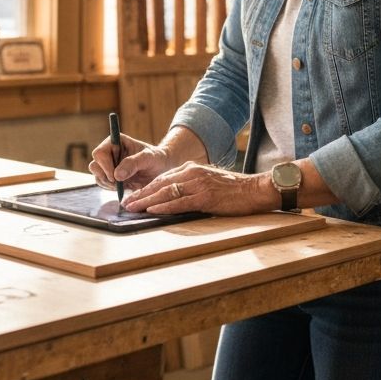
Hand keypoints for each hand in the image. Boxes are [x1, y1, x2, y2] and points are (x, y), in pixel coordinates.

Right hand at [89, 133, 172, 193]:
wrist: (161, 168)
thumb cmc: (157, 158)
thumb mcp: (149, 158)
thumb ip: (134, 163)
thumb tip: (116, 175)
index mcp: (116, 141)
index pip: (100, 152)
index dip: (104, 165)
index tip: (115, 176)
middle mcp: (109, 152)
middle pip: (95, 165)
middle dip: (105, 176)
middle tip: (119, 183)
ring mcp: (108, 164)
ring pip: (97, 175)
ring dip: (108, 183)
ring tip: (125, 184)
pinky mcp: (110, 176)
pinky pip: (102, 183)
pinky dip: (110, 188)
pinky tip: (123, 187)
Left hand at [122, 164, 274, 215]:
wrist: (254, 189)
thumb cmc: (233, 189)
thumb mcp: (208, 181)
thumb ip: (191, 185)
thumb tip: (173, 197)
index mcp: (192, 168)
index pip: (163, 177)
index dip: (147, 188)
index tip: (134, 196)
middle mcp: (192, 173)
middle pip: (160, 183)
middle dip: (141, 194)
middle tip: (126, 203)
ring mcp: (198, 184)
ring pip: (166, 192)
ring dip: (147, 201)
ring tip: (133, 208)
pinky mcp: (205, 197)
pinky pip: (180, 202)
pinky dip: (164, 207)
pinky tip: (153, 211)